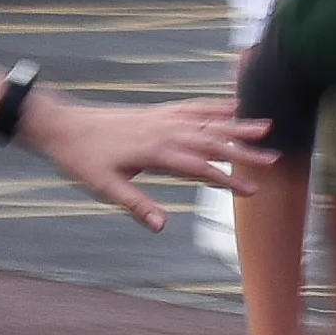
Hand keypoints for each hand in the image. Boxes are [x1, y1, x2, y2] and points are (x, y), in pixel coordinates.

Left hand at [18, 86, 253, 232]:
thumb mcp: (104, 187)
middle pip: (212, 141)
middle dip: (245, 151)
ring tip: (265, 127)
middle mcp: (163, 131)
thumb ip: (137, 205)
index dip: (228, 179)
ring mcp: (161, 118)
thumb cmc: (80, 159)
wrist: (61, 125)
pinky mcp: (155, 112)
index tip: (253, 190)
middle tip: (274, 159)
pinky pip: (191, 108)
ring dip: (237, 125)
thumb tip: (162, 227)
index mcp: (155, 152)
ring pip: (206, 122)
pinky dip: (213, 107)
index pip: (201, 167)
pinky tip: (230, 107)